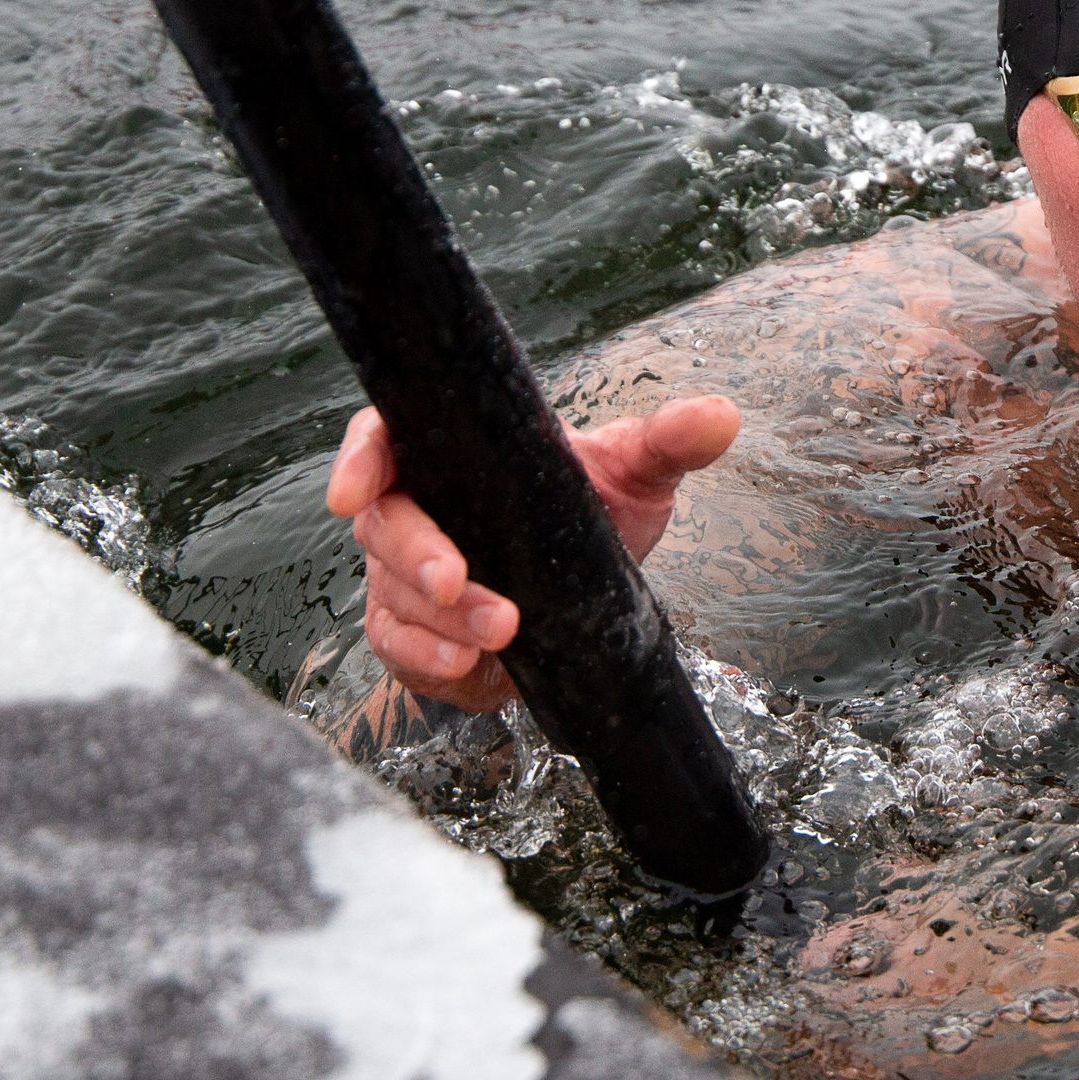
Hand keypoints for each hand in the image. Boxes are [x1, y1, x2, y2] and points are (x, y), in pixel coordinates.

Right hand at [325, 394, 741, 711]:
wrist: (587, 591)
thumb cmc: (592, 511)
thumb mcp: (635, 475)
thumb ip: (669, 442)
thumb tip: (723, 416)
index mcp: (449, 454)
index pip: (384, 439)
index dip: (360, 460)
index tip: (355, 491)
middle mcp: (416, 510)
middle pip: (383, 526)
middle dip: (415, 557)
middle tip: (458, 582)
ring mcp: (406, 576)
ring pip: (393, 595)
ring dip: (441, 619)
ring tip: (503, 629)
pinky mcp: (415, 633)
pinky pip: (400, 647)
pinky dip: (429, 659)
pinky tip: (468, 664)